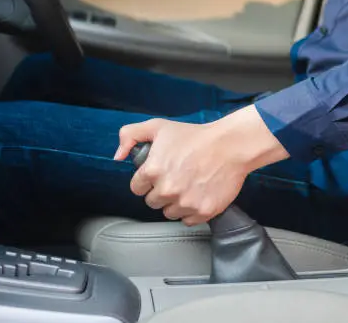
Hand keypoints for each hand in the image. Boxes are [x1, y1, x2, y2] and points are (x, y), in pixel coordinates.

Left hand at [114, 106, 288, 225]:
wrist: (230, 145)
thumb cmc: (195, 136)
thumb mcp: (158, 127)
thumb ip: (130, 135)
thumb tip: (117, 156)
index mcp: (152, 171)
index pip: (136, 188)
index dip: (146, 180)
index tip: (158, 173)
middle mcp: (167, 190)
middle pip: (152, 202)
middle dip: (161, 191)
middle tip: (176, 177)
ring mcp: (185, 203)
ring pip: (169, 213)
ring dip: (175, 203)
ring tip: (188, 185)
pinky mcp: (202, 212)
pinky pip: (188, 221)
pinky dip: (192, 211)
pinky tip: (198, 194)